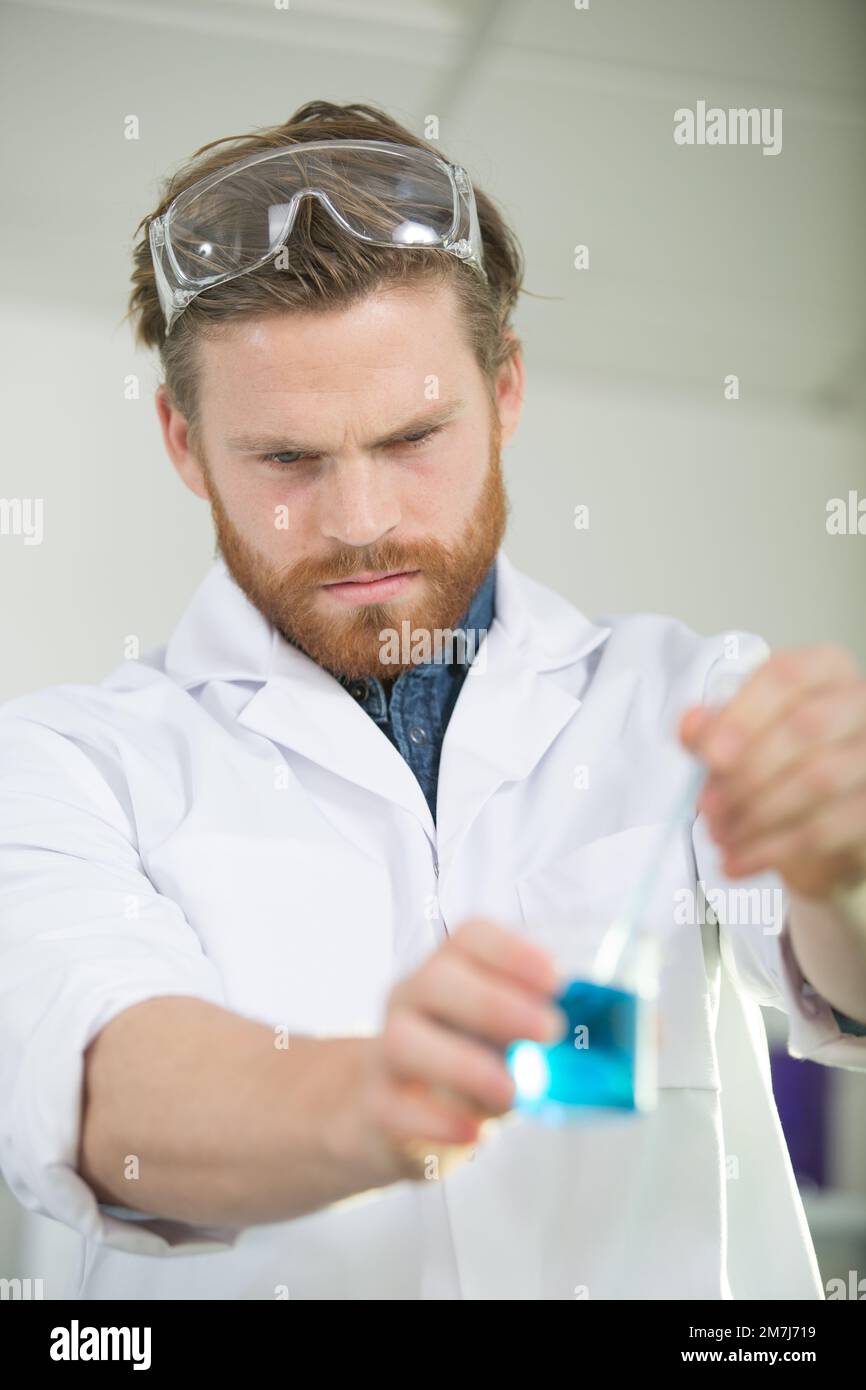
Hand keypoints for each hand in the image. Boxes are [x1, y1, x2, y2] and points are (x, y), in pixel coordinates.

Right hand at [358, 918, 564, 1180]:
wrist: (395, 1112)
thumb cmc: (472, 1062)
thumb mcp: (514, 1039)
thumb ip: (566, 1033)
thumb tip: (647, 1034)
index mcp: (453, 968)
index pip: (472, 937)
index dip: (513, 951)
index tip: (555, 978)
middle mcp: (413, 997)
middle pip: (437, 979)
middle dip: (495, 1004)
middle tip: (548, 1032)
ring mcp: (387, 1050)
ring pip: (404, 1040)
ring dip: (464, 1065)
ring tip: (511, 1091)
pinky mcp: (377, 1104)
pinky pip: (394, 1107)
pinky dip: (437, 1120)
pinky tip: (476, 1133)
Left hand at [680, 644, 865, 899]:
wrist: (818, 817)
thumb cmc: (779, 761)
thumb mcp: (739, 739)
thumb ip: (713, 730)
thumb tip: (692, 725)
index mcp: (822, 670)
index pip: (786, 677)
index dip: (744, 716)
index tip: (709, 756)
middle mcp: (857, 702)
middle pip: (807, 726)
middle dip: (748, 771)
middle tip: (707, 806)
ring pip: (820, 779)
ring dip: (758, 813)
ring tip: (719, 836)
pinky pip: (831, 827)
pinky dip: (776, 848)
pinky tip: (740, 861)